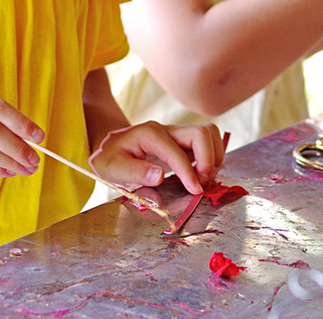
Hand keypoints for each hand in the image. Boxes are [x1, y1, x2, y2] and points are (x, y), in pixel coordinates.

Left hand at [89, 121, 223, 194]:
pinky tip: (200, 174)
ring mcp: (176, 134)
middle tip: (201, 183)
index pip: (177, 151)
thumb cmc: (110, 158)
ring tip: (202, 178)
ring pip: (208, 134)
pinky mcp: (182, 142)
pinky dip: (210, 157)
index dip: (189, 172)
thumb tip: (159, 176)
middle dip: (208, 159)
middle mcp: (167, 130)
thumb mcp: (112, 167)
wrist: (110, 147)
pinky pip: (205, 143)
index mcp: (150, 135)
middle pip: (202, 133)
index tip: (195, 191)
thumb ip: (135, 172)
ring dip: (213, 156)